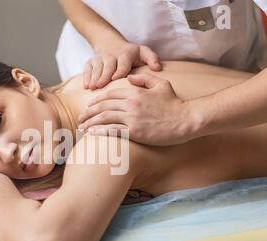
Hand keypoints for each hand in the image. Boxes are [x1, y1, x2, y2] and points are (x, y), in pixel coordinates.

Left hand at [78, 73, 199, 145]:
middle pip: (103, 106)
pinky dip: (100, 132)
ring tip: (82, 128)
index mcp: (135, 92)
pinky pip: (112, 131)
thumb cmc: (175, 103)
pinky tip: (92, 134)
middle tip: (80, 118)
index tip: (90, 106)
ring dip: (91, 123)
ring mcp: (132, 118)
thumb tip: (129, 79)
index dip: (97, 99)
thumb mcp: (161, 84)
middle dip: (89, 112)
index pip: (110, 93)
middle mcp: (131, 104)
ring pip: (105, 118)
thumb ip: (144, 79)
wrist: (186, 120)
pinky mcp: (135, 132)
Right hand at [85, 40, 161, 89]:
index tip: (115, 78)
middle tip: (100, 85)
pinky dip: (86, 77)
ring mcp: (100, 58)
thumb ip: (152, 59)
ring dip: (94, 77)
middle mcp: (111, 55)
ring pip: (96, 67)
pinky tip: (86, 86)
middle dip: (104, 75)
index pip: (123, 63)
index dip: (118, 70)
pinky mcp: (91, 61)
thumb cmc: (131, 54)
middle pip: (107, 66)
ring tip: (92, 87)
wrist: (110, 44)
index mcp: (126, 54)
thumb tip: (158, 68)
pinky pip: (87, 68)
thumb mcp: (143, 52)